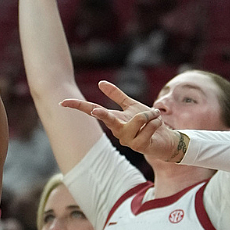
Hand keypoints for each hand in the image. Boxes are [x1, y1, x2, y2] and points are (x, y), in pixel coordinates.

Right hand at [60, 80, 185, 161]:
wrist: (166, 139)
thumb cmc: (148, 123)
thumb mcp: (132, 105)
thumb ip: (116, 95)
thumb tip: (100, 83)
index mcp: (114, 119)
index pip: (92, 110)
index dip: (78, 106)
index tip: (63, 102)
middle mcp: (117, 131)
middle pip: (107, 118)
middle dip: (103, 114)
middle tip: (96, 110)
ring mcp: (127, 140)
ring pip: (138, 119)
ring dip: (150, 114)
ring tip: (154, 117)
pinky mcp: (139, 146)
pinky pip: (149, 126)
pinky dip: (156, 122)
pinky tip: (158, 125)